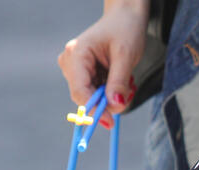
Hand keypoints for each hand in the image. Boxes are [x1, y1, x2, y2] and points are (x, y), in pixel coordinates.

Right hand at [57, 0, 148, 127]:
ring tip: (126, 80)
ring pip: (92, 96)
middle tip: (127, 94)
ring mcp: (75, 68)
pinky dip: (110, 91)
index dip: (94, 110)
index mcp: (76, 54)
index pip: (80, 91)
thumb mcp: (126, 56)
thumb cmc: (125, 30)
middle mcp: (70, 62)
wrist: (125, 18)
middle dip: (106, 102)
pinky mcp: (84, 73)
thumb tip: (115, 106)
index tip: (110, 123)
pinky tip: (120, 78)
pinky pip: (96, 92)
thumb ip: (119, 82)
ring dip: (111, 96)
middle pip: (85, 97)